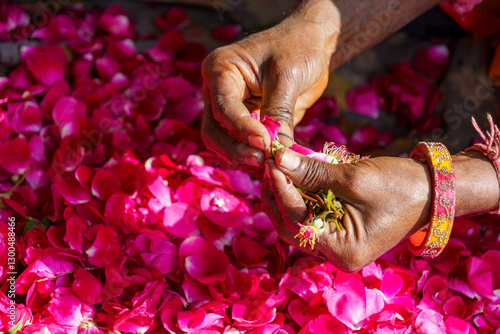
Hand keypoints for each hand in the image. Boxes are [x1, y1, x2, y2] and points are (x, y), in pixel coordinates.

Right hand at [201, 16, 331, 170]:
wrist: (311, 44)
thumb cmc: (297, 48)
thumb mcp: (288, 76)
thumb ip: (279, 112)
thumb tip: (278, 150)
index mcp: (220, 70)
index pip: (223, 107)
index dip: (242, 130)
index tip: (265, 144)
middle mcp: (217, 91)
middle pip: (213, 131)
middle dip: (235, 150)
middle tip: (263, 161)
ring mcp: (229, 109)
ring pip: (223, 144)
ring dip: (242, 158)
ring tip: (269, 165)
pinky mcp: (245, 123)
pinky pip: (240, 147)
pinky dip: (252, 158)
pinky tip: (271, 164)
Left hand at [261, 148, 432, 271]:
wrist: (433, 191)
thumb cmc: (401, 186)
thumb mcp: (354, 178)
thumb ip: (313, 172)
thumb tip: (278, 159)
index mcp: (343, 251)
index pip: (297, 221)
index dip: (281, 190)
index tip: (271, 161)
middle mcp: (336, 255)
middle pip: (290, 226)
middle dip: (276, 194)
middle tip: (268, 163)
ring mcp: (336, 244)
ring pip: (296, 221)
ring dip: (284, 194)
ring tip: (276, 166)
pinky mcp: (337, 231)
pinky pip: (309, 215)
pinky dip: (299, 195)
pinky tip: (291, 174)